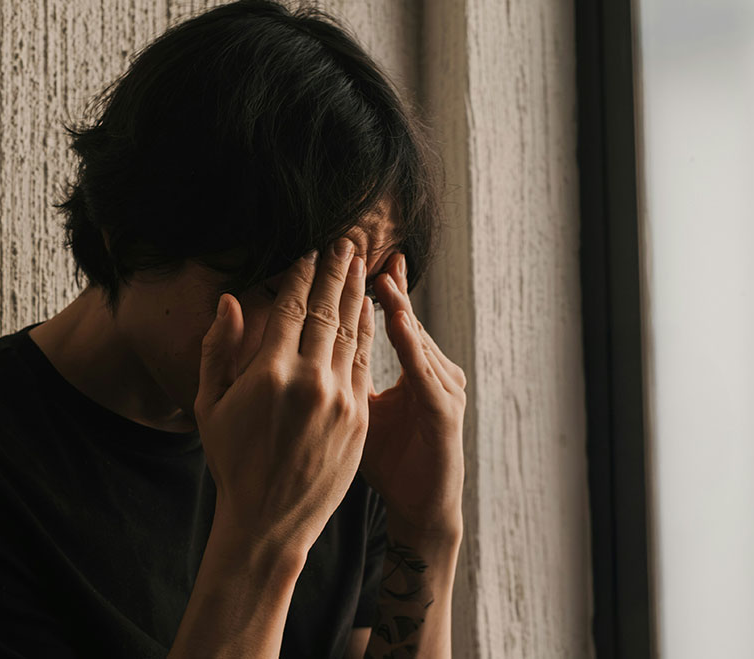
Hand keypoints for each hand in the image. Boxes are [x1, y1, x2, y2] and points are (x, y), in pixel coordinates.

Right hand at [195, 238, 375, 556]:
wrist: (269, 519)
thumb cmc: (231, 460)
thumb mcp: (208, 405)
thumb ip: (218, 349)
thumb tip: (229, 301)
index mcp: (268, 373)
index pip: (289, 308)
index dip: (300, 275)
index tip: (308, 250)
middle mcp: (308, 380)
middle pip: (326, 311)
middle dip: (336, 272)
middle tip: (346, 241)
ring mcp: (339, 399)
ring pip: (352, 332)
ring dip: (357, 293)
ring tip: (362, 263)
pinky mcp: (359, 417)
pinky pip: (365, 362)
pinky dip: (367, 331)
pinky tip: (369, 310)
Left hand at [362, 253, 465, 537]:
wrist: (422, 508)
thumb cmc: (389, 464)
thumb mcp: (359, 414)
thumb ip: (341, 376)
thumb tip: (309, 346)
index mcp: (408, 370)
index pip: (379, 320)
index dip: (362, 289)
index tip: (341, 257)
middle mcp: (428, 371)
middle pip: (400, 318)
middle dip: (381, 282)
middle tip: (359, 245)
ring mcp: (440, 389)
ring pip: (414, 337)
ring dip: (398, 306)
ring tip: (378, 274)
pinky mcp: (444, 412)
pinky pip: (423, 372)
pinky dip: (410, 345)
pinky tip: (396, 322)